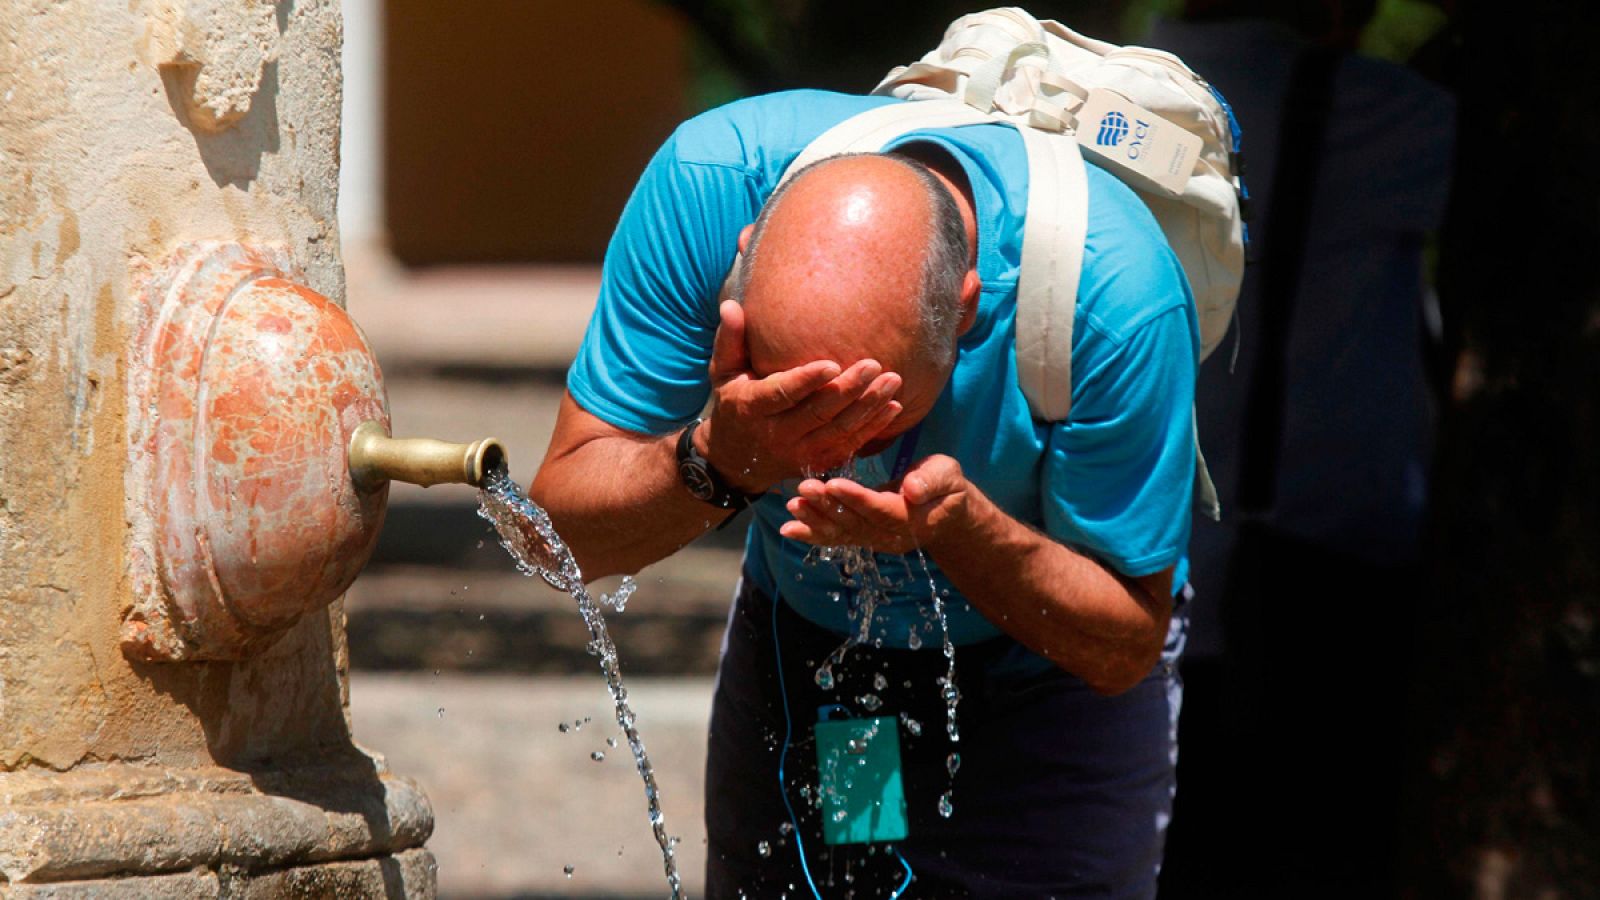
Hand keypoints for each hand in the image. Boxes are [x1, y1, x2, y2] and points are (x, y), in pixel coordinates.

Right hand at [699, 300, 902, 491]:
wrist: (734, 460)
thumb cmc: (731, 404)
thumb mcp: (722, 373)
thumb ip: (730, 340)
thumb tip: (730, 304)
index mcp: (752, 408)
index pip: (783, 394)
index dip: (807, 382)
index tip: (832, 364)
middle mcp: (777, 435)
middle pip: (818, 413)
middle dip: (848, 390)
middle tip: (874, 364)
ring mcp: (799, 453)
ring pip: (838, 431)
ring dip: (868, 408)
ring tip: (893, 381)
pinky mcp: (816, 463)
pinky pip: (849, 446)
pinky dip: (873, 429)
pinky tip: (893, 407)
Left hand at [778, 454, 971, 553]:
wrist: (946, 513)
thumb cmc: (946, 486)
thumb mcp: (947, 475)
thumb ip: (932, 481)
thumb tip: (912, 489)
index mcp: (913, 519)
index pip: (881, 510)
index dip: (857, 499)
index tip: (834, 485)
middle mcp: (890, 536)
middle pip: (856, 523)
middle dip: (827, 506)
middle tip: (804, 489)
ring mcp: (874, 540)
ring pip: (842, 533)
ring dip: (815, 520)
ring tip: (792, 506)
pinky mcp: (862, 537)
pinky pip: (835, 537)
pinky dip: (811, 534)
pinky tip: (788, 528)